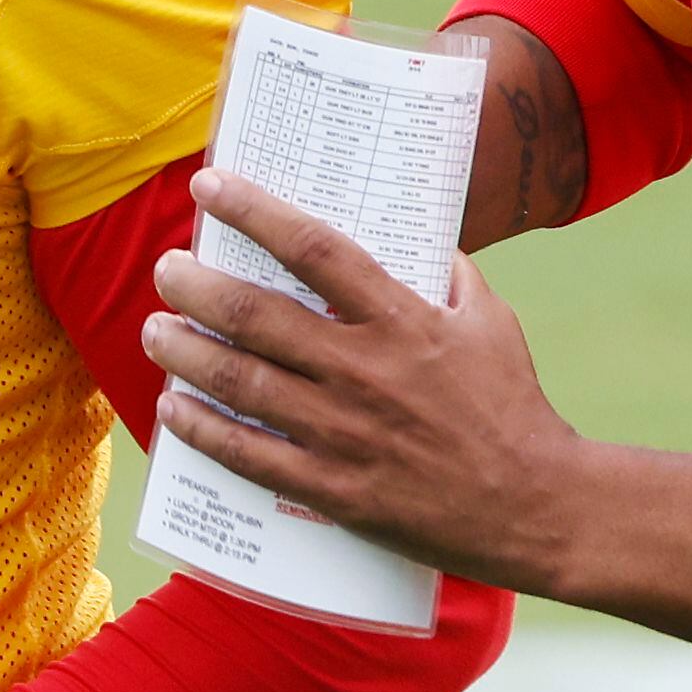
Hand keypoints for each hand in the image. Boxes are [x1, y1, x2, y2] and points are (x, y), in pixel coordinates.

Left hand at [142, 169, 594, 588]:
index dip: (256, 210)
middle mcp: (363, 370)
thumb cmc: (514, 407)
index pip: (314, 249)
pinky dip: (204, 430)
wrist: (535, 505)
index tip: (210, 185)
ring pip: (241, 382)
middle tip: (167, 269)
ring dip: (185, 352)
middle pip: (257, 315)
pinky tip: (173, 408)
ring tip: (156, 330)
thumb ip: (447, 274)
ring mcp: (344, 433)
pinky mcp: (334, 489)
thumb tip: (415, 234)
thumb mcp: (491, 321)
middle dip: (198, 286)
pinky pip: (251, 455)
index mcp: (401, 320)